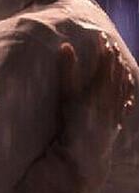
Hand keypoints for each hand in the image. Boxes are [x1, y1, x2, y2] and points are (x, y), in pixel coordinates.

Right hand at [58, 32, 134, 176]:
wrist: (85, 155)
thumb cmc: (73, 124)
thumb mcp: (67, 95)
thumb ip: (66, 70)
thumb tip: (65, 46)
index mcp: (101, 89)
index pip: (105, 64)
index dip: (104, 50)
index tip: (102, 38)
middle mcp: (111, 99)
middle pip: (115, 75)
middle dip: (113, 60)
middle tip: (111, 47)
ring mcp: (114, 113)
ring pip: (122, 90)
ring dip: (123, 76)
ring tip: (123, 67)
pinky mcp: (114, 126)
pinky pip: (123, 109)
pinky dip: (126, 100)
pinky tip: (128, 100)